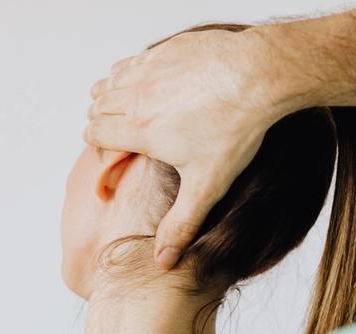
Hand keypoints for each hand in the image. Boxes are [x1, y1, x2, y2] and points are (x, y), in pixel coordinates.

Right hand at [85, 27, 289, 268]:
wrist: (261, 75)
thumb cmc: (236, 129)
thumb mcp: (208, 185)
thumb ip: (181, 224)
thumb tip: (163, 261)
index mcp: (140, 130)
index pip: (95, 134)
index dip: (97, 144)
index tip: (110, 152)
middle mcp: (137, 97)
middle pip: (97, 106)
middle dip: (102, 120)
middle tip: (120, 133)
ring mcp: (150, 69)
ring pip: (109, 81)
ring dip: (112, 95)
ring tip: (130, 109)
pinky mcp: (166, 50)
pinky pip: (133, 60)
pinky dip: (132, 72)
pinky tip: (150, 83)